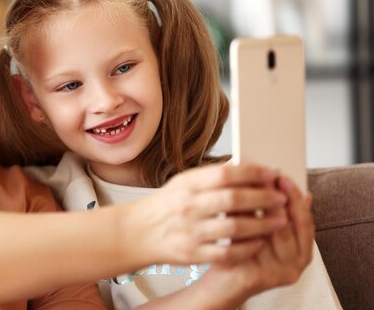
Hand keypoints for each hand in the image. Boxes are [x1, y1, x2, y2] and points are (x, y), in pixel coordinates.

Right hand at [126, 162, 288, 265]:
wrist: (139, 232)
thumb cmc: (167, 205)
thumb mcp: (183, 182)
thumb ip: (211, 176)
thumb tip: (244, 167)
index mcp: (187, 185)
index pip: (224, 174)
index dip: (251, 173)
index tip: (271, 174)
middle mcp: (188, 207)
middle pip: (233, 200)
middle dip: (263, 198)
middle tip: (281, 198)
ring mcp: (191, 231)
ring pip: (234, 228)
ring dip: (262, 225)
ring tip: (280, 221)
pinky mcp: (193, 253)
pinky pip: (227, 252)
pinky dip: (247, 248)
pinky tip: (260, 242)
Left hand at [199, 175, 314, 304]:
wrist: (224, 281)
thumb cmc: (241, 249)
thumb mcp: (256, 224)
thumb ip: (265, 206)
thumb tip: (266, 176)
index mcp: (302, 245)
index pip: (305, 217)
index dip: (295, 196)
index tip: (282, 176)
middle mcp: (298, 259)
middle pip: (295, 225)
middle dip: (280, 199)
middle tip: (267, 180)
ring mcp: (283, 270)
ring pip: (277, 235)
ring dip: (265, 211)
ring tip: (250, 192)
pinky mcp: (265, 278)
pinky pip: (257, 249)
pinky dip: (247, 229)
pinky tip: (237, 215)